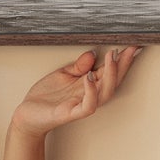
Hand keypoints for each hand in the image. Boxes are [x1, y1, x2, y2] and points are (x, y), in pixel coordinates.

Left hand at [11, 46, 142, 139]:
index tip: (132, 45)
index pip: (109, 71)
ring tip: (112, 58)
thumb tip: (92, 53)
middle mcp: (89, 95)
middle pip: (113, 81)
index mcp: (88, 85)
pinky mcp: (70, 113)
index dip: (121, 60)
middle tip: (130, 49)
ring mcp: (81, 105)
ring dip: (110, 75)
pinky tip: (89, 77)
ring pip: (105, 93)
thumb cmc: (45, 96)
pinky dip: (91, 91)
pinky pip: (88, 106)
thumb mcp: (63, 74)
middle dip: (123, 65)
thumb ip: (78, 66)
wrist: (27, 114)